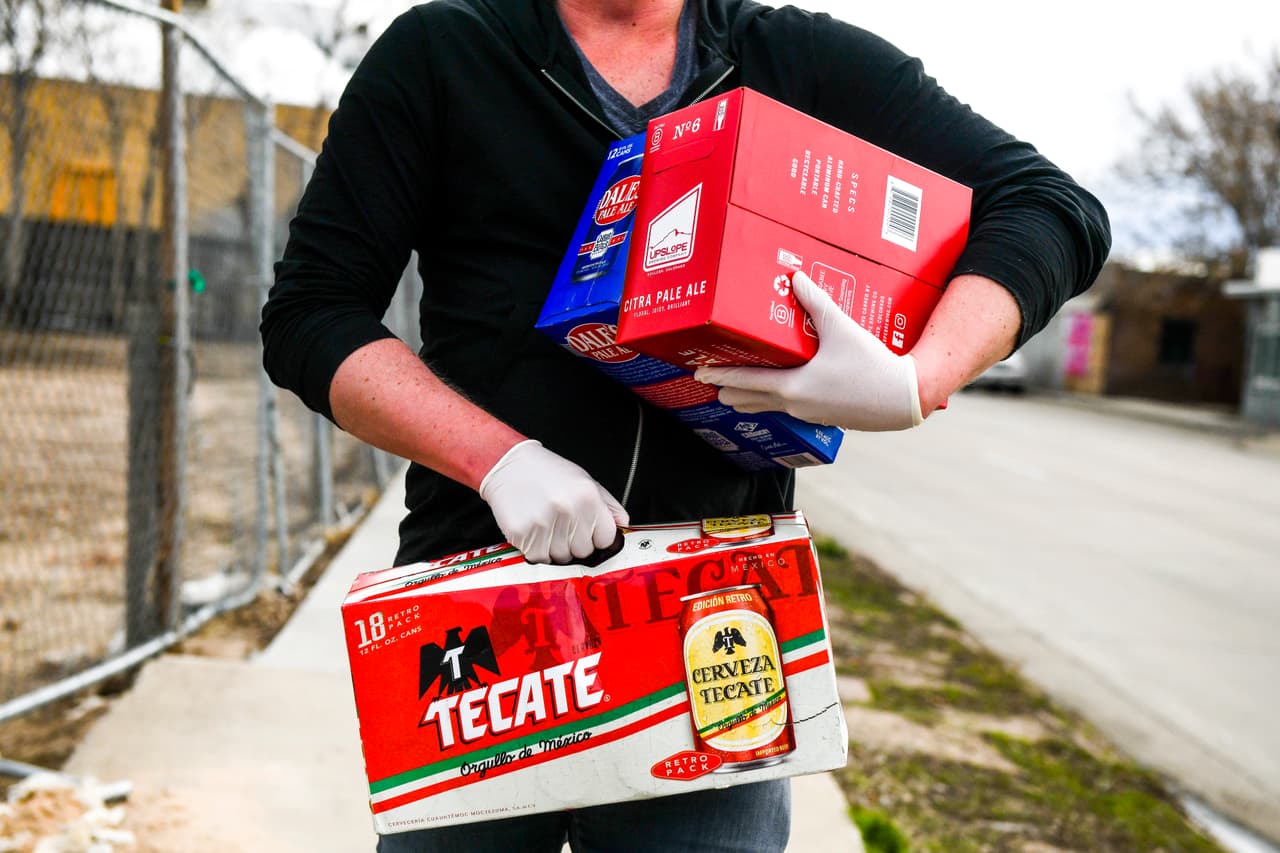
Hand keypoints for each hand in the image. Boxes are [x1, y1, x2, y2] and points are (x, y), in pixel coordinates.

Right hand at [478, 440, 628, 564]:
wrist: (509, 465)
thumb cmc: (549, 474)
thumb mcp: (585, 481)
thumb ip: (609, 506)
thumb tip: (624, 527)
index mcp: (587, 497)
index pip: (606, 539)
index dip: (597, 537)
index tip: (587, 530)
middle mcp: (568, 511)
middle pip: (584, 552)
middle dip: (576, 544)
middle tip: (563, 525)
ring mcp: (544, 524)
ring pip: (561, 559)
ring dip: (556, 548)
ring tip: (547, 525)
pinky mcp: (522, 534)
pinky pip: (539, 558)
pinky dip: (537, 550)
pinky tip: (534, 530)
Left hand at [694, 271, 923, 430]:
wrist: (903, 398)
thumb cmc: (872, 365)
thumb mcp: (841, 328)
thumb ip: (816, 302)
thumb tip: (795, 277)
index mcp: (792, 386)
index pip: (745, 380)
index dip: (721, 374)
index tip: (699, 371)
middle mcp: (794, 404)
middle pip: (750, 400)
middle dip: (730, 389)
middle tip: (711, 380)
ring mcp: (808, 414)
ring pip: (768, 407)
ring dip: (750, 397)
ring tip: (735, 390)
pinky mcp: (823, 416)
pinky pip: (788, 408)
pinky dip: (773, 400)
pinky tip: (777, 391)